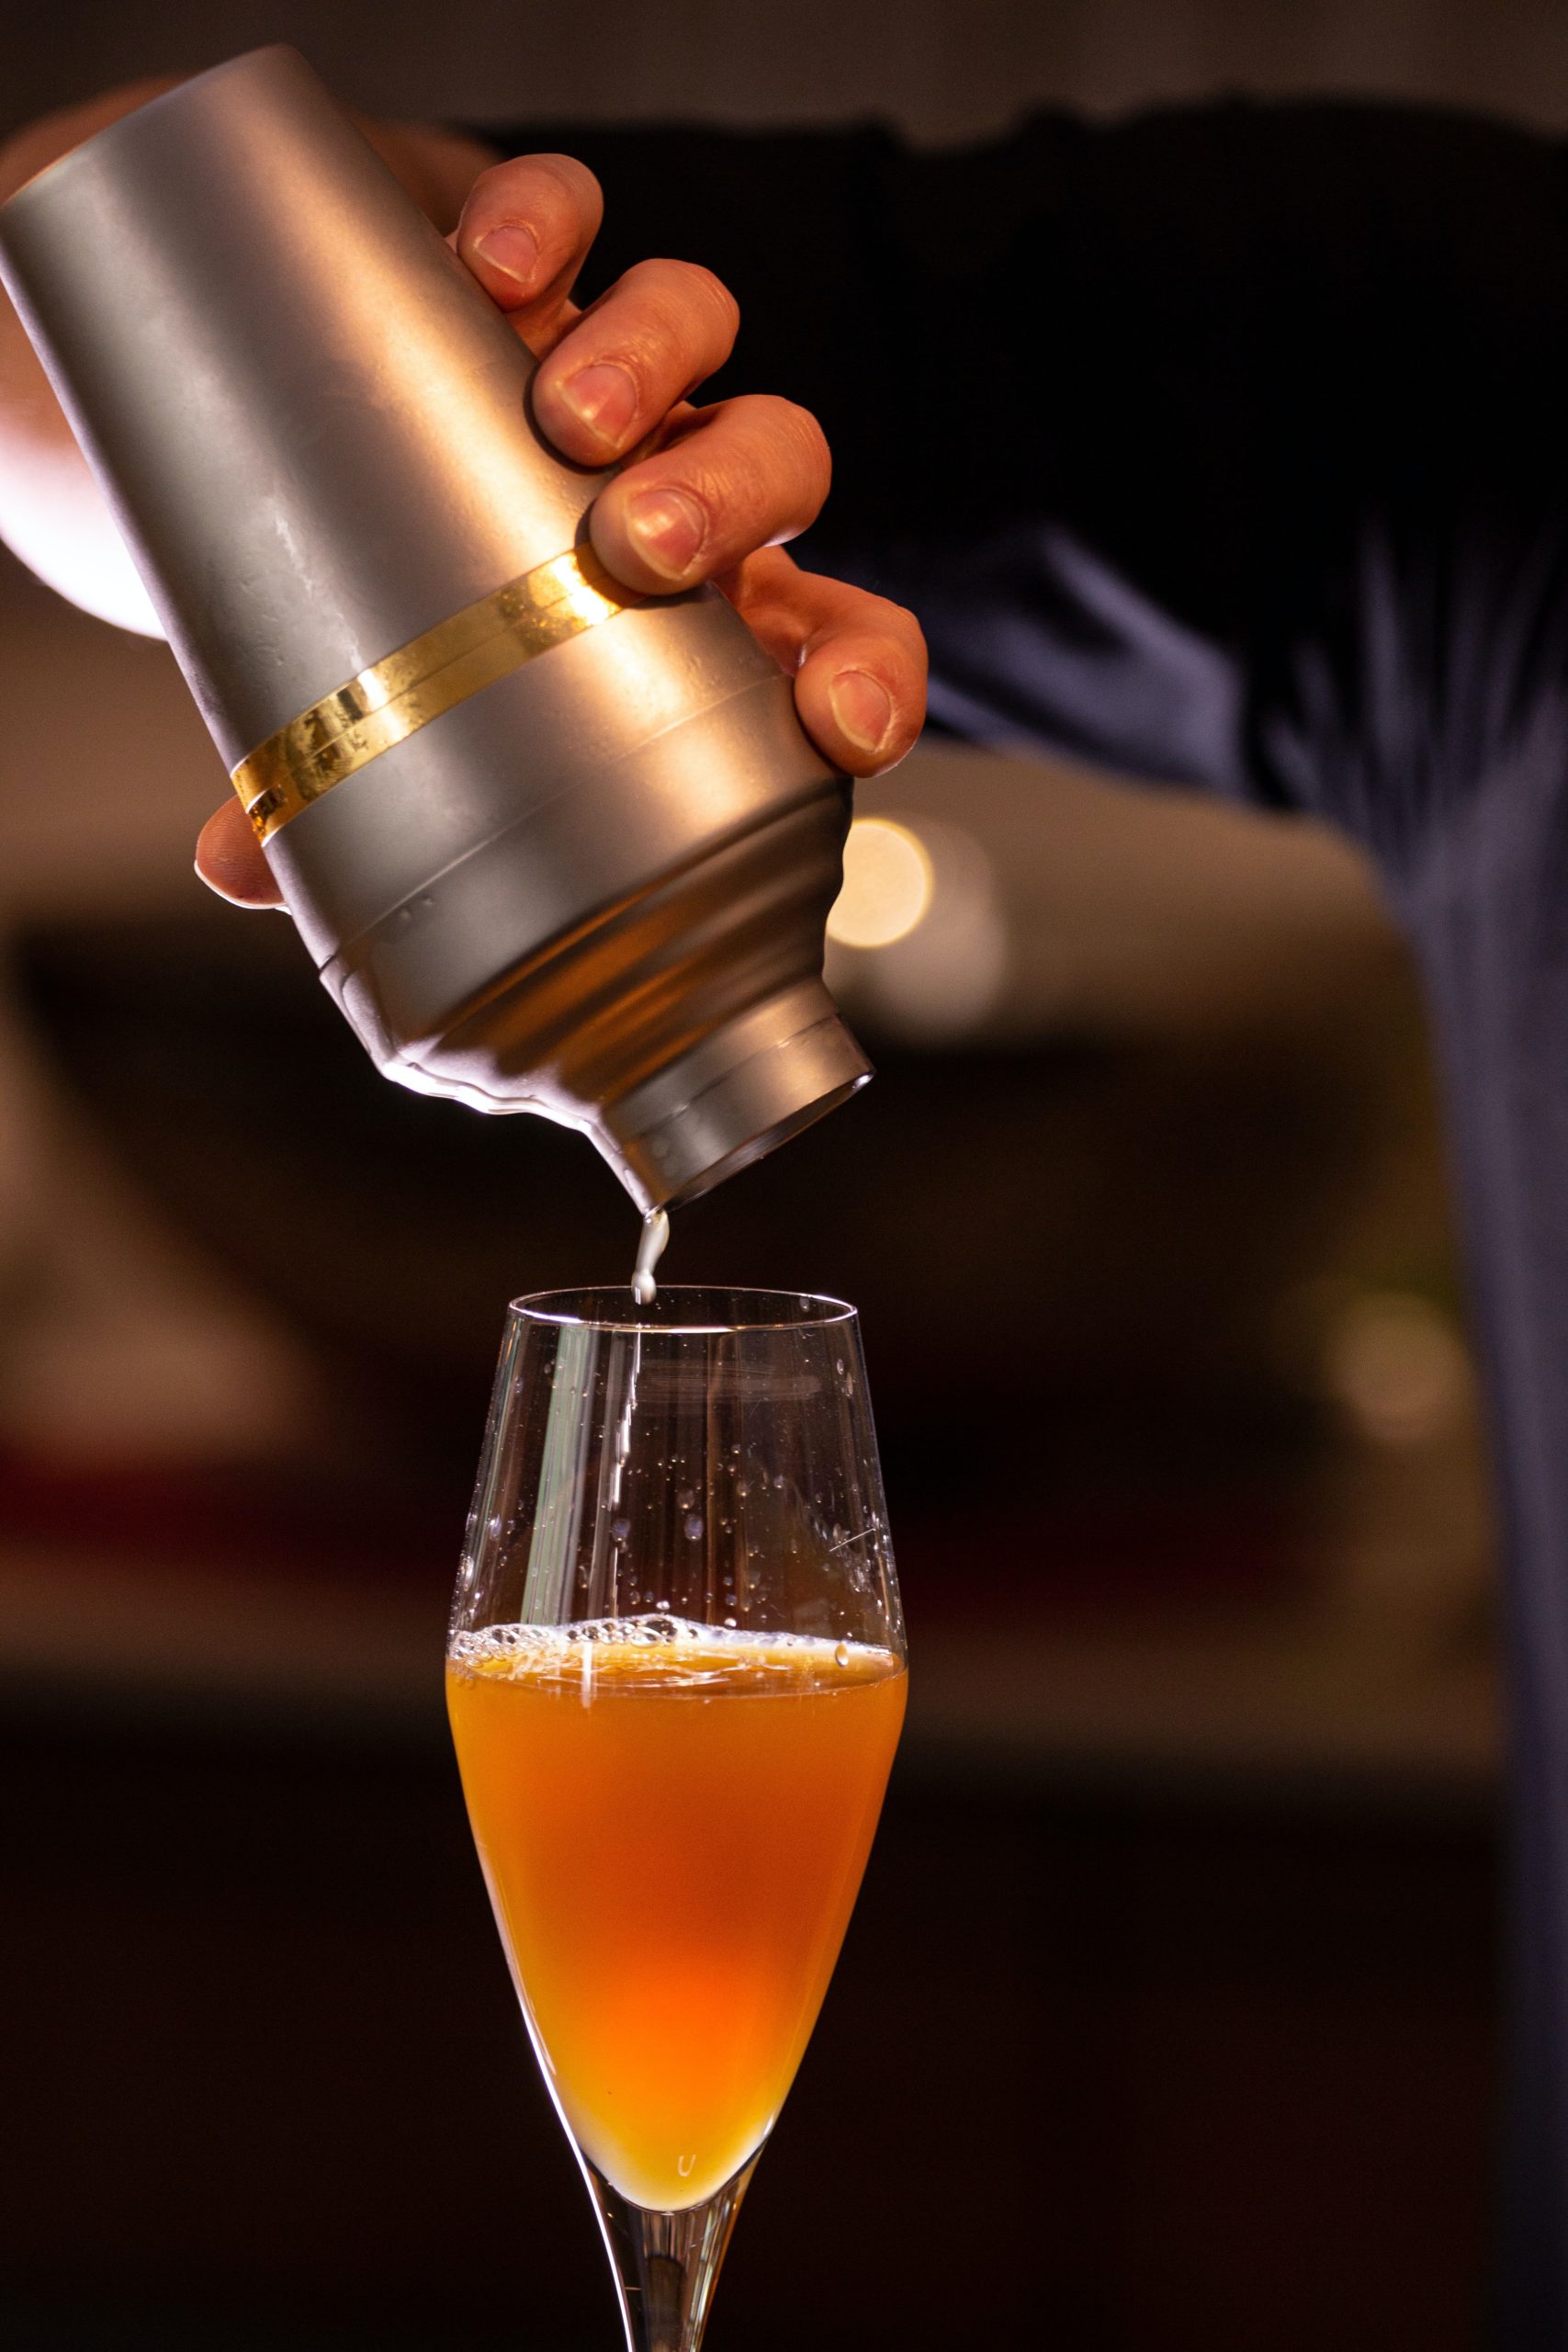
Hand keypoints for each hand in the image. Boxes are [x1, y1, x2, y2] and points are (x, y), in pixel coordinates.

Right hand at [195, 147, 926, 905]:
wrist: (286, 411)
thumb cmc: (379, 611)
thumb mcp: (373, 716)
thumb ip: (339, 804)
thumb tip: (235, 876)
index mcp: (696, 618)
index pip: (837, 641)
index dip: (867, 681)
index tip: (843, 729)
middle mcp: (672, 480)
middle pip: (779, 462)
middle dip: (732, 499)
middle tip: (636, 546)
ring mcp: (601, 359)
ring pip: (696, 321)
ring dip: (653, 358)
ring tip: (566, 415)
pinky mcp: (521, 254)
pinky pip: (568, 206)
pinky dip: (545, 219)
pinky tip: (491, 267)